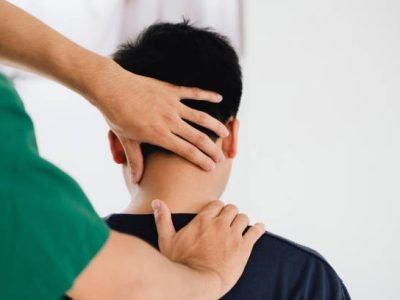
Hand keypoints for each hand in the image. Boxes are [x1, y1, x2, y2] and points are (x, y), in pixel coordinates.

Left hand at [85, 58, 228, 181]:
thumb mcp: (126, 139)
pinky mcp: (171, 90)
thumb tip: (137, 180)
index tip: (212, 167)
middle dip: (212, 149)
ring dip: (215, 125)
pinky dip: (207, 95)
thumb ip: (135, 160)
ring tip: (225, 132)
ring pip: (200, 116)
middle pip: (198, 137)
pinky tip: (220, 98)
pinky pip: (194, 93)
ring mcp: (172, 104)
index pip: (186, 151)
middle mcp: (170, 121)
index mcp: (159, 135)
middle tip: (222, 157)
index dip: (201, 160)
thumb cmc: (116, 115)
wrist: (111, 88)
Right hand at [152, 199, 264, 297]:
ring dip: (243, 221)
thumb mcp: (167, 240)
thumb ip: (163, 219)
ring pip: (244, 218)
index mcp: (203, 220)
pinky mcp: (244, 248)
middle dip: (231, 213)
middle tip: (230, 221)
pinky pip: (256, 232)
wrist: (197, 282)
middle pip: (232, 209)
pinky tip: (260, 228)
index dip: (219, 209)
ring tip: (242, 226)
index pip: (217, 204)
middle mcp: (219, 224)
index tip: (219, 214)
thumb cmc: (180, 263)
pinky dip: (259, 228)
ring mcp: (233, 235)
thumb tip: (156, 202)